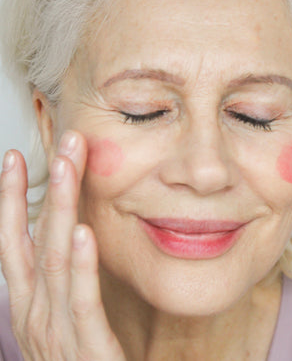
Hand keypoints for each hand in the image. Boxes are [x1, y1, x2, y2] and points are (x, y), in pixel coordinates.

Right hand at [0, 130, 125, 359]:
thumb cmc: (77, 360)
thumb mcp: (59, 317)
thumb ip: (62, 278)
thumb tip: (69, 233)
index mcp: (30, 302)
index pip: (16, 240)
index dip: (10, 199)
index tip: (14, 159)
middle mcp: (35, 312)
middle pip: (37, 239)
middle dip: (46, 188)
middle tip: (62, 146)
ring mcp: (56, 332)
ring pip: (56, 259)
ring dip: (60, 210)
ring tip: (67, 168)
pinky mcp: (87, 350)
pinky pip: (81, 301)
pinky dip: (81, 265)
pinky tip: (84, 233)